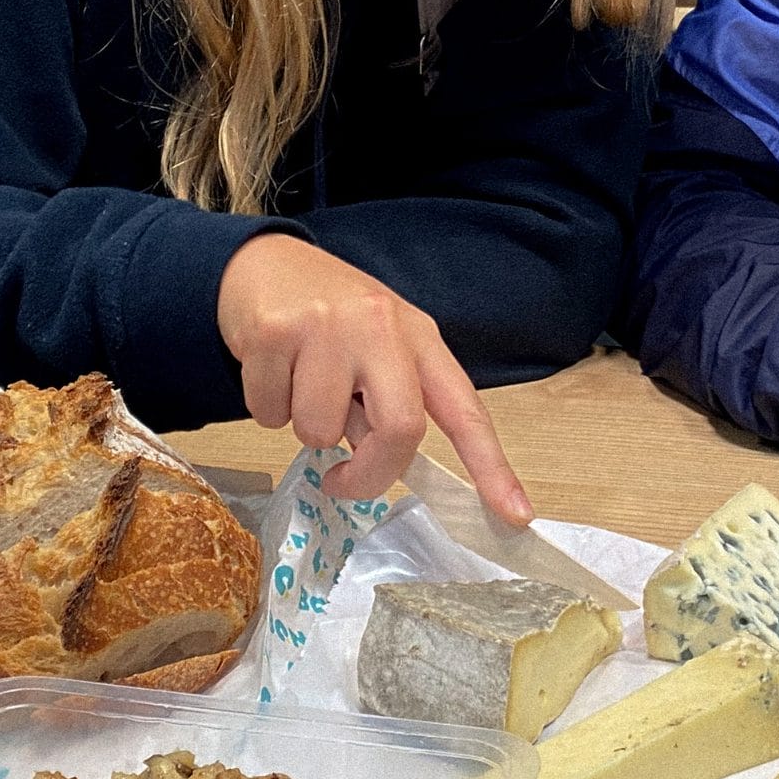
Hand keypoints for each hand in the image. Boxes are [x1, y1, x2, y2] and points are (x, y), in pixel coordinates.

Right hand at [215, 233, 530, 522]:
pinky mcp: (276, 332)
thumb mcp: (376, 348)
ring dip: (304, 427)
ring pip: (320, 430)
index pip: (465, 409)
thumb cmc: (328, 317)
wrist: (263, 262)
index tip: (515, 515)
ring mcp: (328, 326)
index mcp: (419, 337)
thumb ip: (389, 402)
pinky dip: (267, 408)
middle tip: (342, 480)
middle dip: (369, 474)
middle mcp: (381, 326)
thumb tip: (380, 466)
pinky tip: (272, 369)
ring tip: (300, 383)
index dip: (492, 467)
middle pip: (401, 428)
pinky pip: (270, 414)